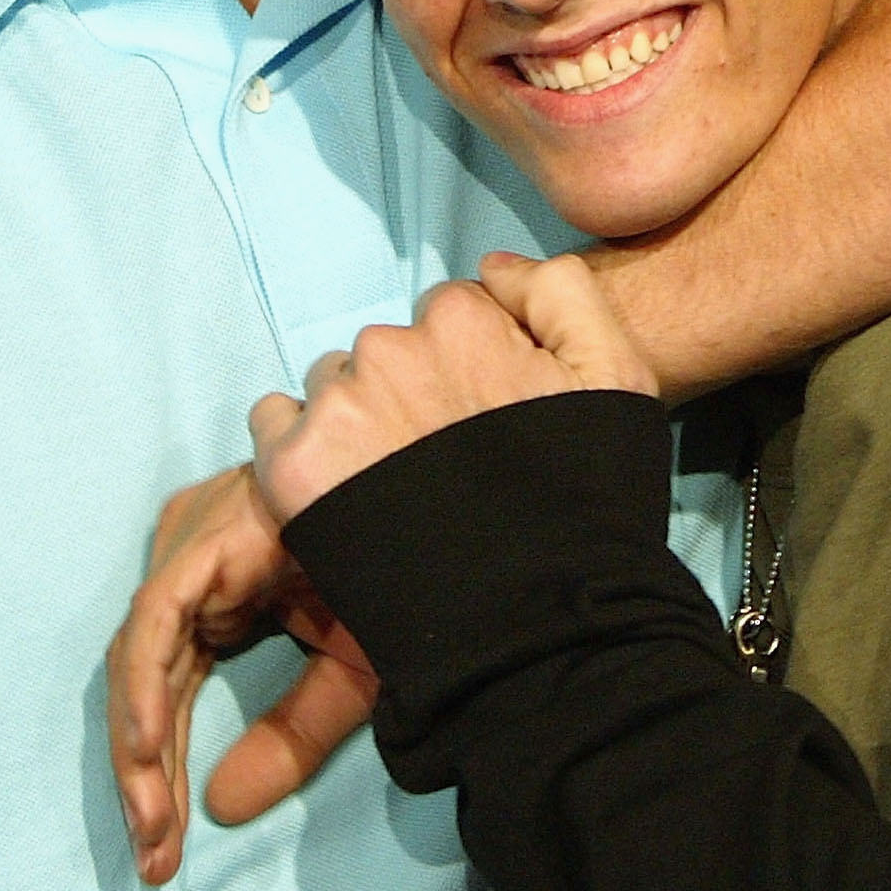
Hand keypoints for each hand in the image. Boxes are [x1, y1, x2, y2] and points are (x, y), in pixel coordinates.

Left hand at [105, 466, 376, 885]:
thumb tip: (222, 809)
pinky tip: (145, 746)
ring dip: (139, 751)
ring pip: (136, 661)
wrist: (428, 497)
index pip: (166, 693)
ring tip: (152, 826)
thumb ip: (289, 738)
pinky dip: (143, 686)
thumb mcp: (346, 676)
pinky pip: (153, 621)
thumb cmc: (393, 569)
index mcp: (218, 587)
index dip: (161, 776)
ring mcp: (188, 545)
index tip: (164, 857)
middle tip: (153, 863)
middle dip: (146, 780)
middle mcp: (190, 563)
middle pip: (144, 686)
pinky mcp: (200, 540)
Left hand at [251, 253, 657, 522]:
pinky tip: (345, 497)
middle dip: (409, 395)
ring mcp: (336, 405)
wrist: (538, 622)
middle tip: (442, 469)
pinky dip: (302, 452)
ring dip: (356, 423)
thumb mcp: (616, 375)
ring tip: (397, 492)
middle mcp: (389, 346)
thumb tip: (491, 267)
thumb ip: (561, 292)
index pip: (446, 318)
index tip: (482, 427)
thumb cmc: (586, 506)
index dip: (467, 373)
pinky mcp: (292, 465)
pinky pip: (274, 425)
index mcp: (460, 318)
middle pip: (386, 352)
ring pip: (332, 388)